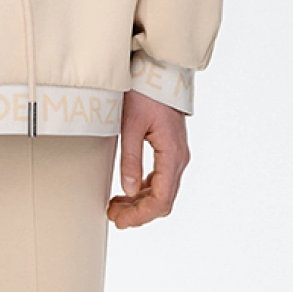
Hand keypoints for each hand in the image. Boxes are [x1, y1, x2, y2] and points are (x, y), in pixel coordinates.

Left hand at [106, 90, 189, 228]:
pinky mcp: (170, 149)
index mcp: (172, 154)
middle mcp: (179, 158)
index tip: (120, 220)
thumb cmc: (145, 93)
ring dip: (140, 202)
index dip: (140, 215)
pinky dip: (145, 189)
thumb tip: (127, 190)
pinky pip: (161, 178)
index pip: (161, 199)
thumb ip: (130, 159)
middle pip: (163, 200)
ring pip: (162, 191)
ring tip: (116, 205)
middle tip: (113, 215)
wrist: (158, 71)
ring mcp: (176, 154)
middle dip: (138, 212)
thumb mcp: (130, 125)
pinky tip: (127, 191)